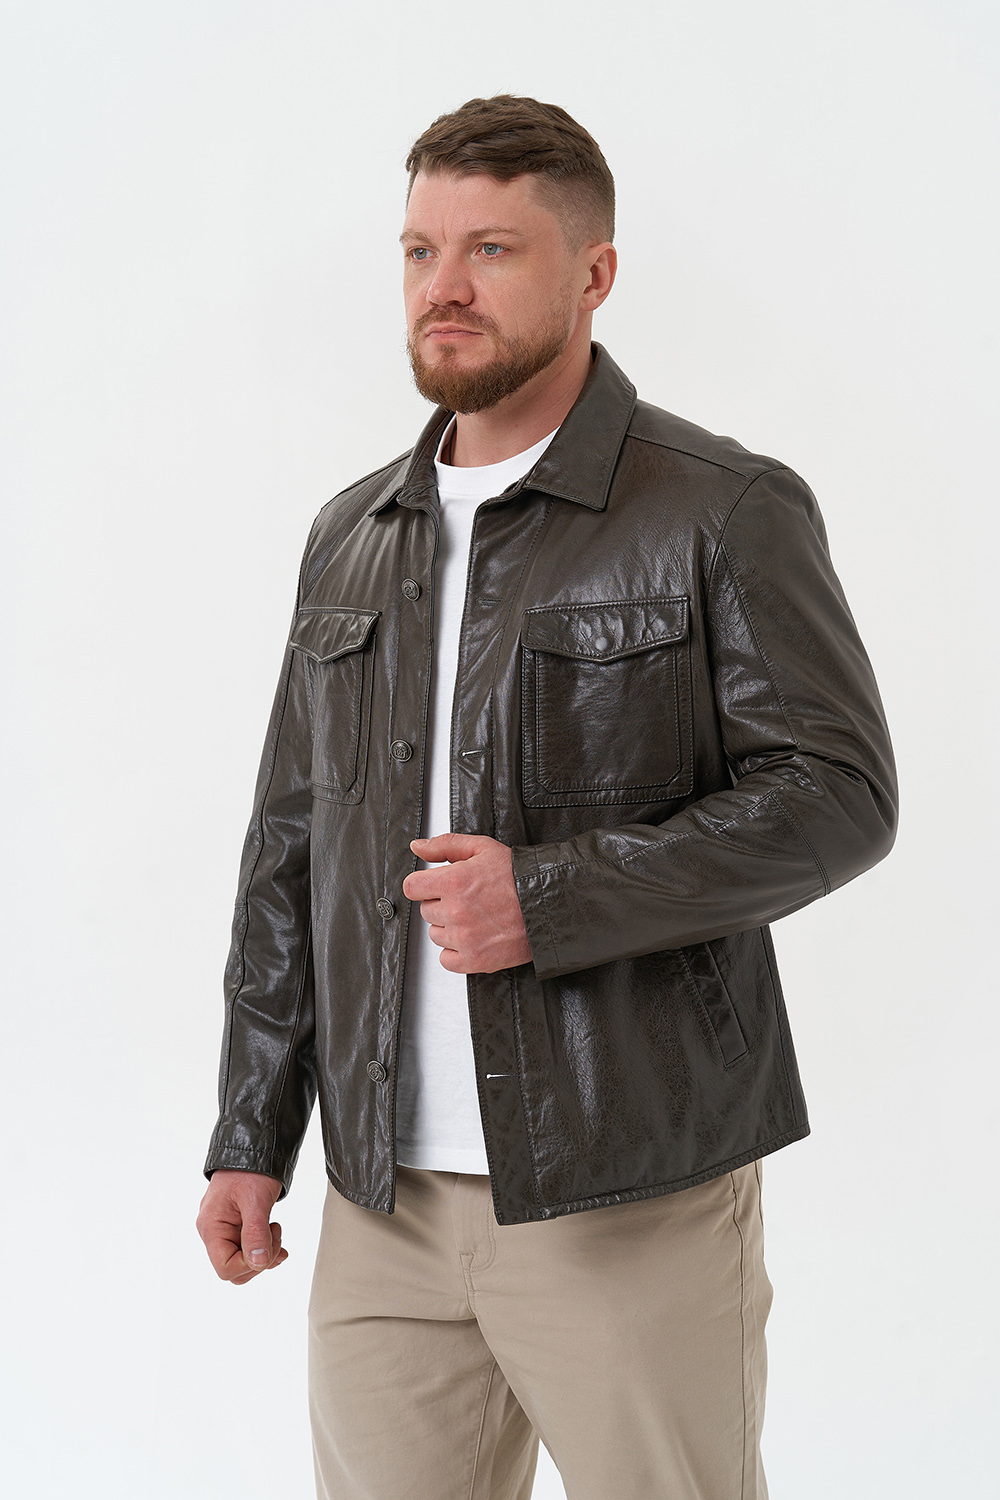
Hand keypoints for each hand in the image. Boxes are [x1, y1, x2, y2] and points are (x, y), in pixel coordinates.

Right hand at [196, 1169, 286, 1284]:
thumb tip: (259, 1263)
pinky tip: (274, 1235)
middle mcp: (214, 1232)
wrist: (252, 1150)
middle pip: (234, 1268)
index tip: (266, 1248)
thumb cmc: (249, 1170)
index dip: (249, 1265)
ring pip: (243, 1261)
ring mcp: (224, 1230)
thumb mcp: (255, 1200)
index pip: (225, 1267)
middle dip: (259, 1259)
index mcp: (211, 1227)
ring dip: (264, 1252)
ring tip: (275, 1229)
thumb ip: (255, 1233)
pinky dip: (264, 1247)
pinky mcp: (235, 1227)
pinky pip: (247, 1248)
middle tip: (274, 1236)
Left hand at [401, 832, 532, 973]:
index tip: (434, 886)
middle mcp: (455, 911)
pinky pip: (446, 959)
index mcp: (454, 882)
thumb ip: (445, 845)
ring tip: (474, 917)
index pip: (412, 887)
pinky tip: (473, 937)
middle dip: (442, 903)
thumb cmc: (519, 877)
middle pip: (426, 911)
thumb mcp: (482, 848)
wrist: (549, 904)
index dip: (423, 884)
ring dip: (449, 927)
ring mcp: (464, 938)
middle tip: (466, 899)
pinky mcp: (474, 960)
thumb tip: (418, 846)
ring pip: (435, 934)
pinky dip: (456, 951)